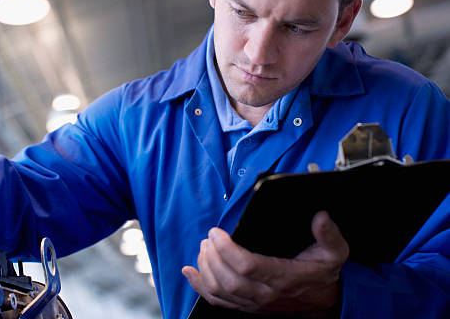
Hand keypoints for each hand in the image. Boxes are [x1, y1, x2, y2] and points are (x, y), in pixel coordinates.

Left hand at [182, 211, 348, 315]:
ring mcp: (254, 303)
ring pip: (219, 291)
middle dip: (212, 256)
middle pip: (227, 280)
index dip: (227, 249)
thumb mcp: (335, 253)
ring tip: (204, 247)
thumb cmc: (324, 274)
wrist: (325, 303)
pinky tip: (189, 272)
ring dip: (205, 268)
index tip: (217, 232)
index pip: (247, 266)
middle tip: (209, 237)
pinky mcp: (246, 306)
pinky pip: (217, 301)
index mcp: (284, 278)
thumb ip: (329, 235)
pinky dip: (199, 286)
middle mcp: (266, 294)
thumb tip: (321, 217)